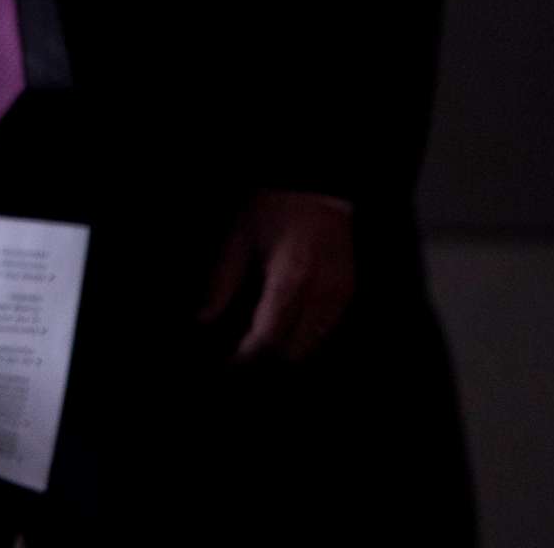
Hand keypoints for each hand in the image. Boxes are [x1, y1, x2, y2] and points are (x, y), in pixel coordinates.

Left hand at [198, 191, 354, 361]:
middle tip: (242, 357)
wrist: (317, 189)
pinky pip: (327, 331)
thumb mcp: (238, 239)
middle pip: (294, 351)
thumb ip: (221, 282)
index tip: (230, 364)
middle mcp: (321, 293)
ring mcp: (340, 295)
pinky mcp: (349, 293)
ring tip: (259, 346)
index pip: (269, 337)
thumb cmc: (273, 208)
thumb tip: (203, 318)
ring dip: (286, 350)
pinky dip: (305, 337)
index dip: (247, 356)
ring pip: (313, 346)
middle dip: (266, 359)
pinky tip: (284, 330)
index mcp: (290, 279)